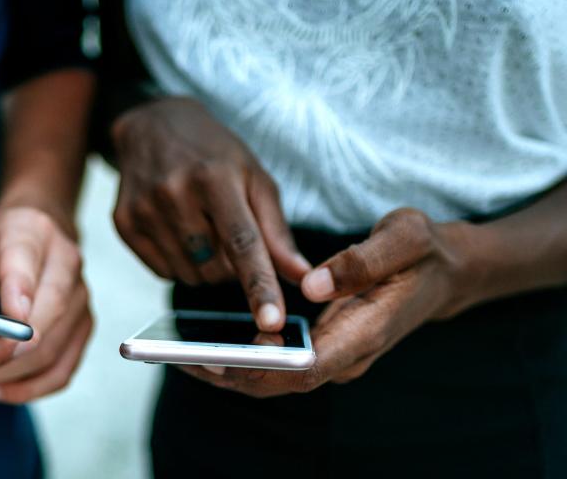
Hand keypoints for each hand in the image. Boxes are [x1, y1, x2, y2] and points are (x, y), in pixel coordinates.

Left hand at [0, 206, 92, 403]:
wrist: (39, 233)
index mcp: (32, 233)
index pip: (26, 265)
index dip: (17, 295)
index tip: (4, 323)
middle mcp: (66, 264)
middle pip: (48, 315)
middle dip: (7, 349)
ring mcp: (82, 298)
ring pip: (53, 350)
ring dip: (10, 374)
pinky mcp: (83, 327)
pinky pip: (61, 371)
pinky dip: (28, 388)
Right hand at [111, 97, 309, 330]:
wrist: (152, 126)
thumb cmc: (214, 154)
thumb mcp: (254, 179)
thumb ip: (277, 232)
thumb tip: (303, 277)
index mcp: (214, 177)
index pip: (242, 244)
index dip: (259, 286)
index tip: (272, 322)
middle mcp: (173, 193)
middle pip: (216, 268)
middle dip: (232, 267)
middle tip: (229, 234)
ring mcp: (143, 210)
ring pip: (190, 276)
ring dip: (207, 268)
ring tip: (204, 230)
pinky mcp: (123, 224)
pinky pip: (163, 272)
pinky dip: (181, 264)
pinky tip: (180, 232)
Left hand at [183, 208, 473, 396]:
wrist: (442, 270)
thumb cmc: (422, 251)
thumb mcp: (404, 237)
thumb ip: (362, 260)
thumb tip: (311, 285)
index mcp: (365, 332)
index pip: (309, 367)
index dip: (263, 367)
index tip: (222, 360)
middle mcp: (346, 354)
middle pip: (281, 381)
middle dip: (230, 374)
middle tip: (178, 356)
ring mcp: (333, 354)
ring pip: (273, 376)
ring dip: (228, 369)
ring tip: (176, 351)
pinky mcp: (321, 345)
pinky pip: (275, 361)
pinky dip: (240, 356)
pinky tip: (204, 340)